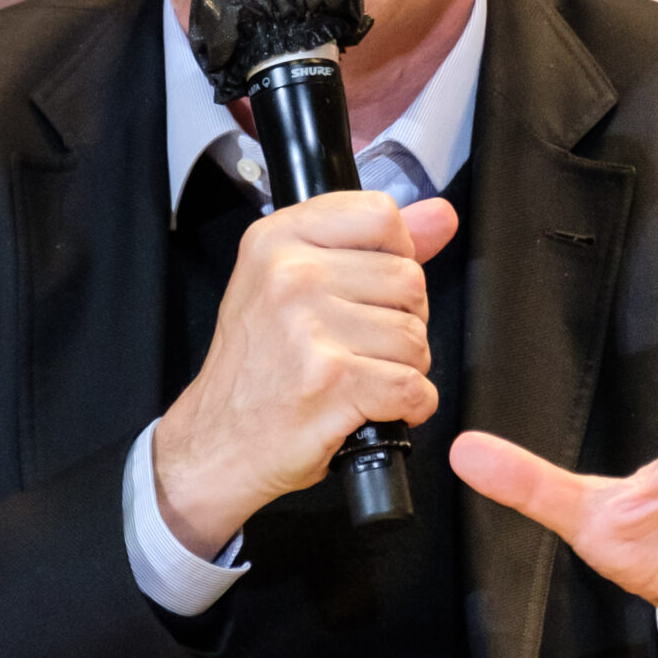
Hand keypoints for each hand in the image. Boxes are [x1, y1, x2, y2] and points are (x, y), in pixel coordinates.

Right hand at [154, 190, 458, 556]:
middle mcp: (290, 276)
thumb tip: (441, 215)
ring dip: (404, 369)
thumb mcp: (291, 284)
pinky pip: (413, 387)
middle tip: (361, 346)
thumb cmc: (255, 369)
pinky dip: (409, 407)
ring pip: (415, 337)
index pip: (380, 214)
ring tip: (360, 379)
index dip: (397, 253)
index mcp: (277, 241)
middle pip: (409, 279)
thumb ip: (370, 245)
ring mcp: (310, 329)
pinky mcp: (332, 382)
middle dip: (402, 320)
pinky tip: (373, 408)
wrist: (216, 443)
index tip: (376, 284)